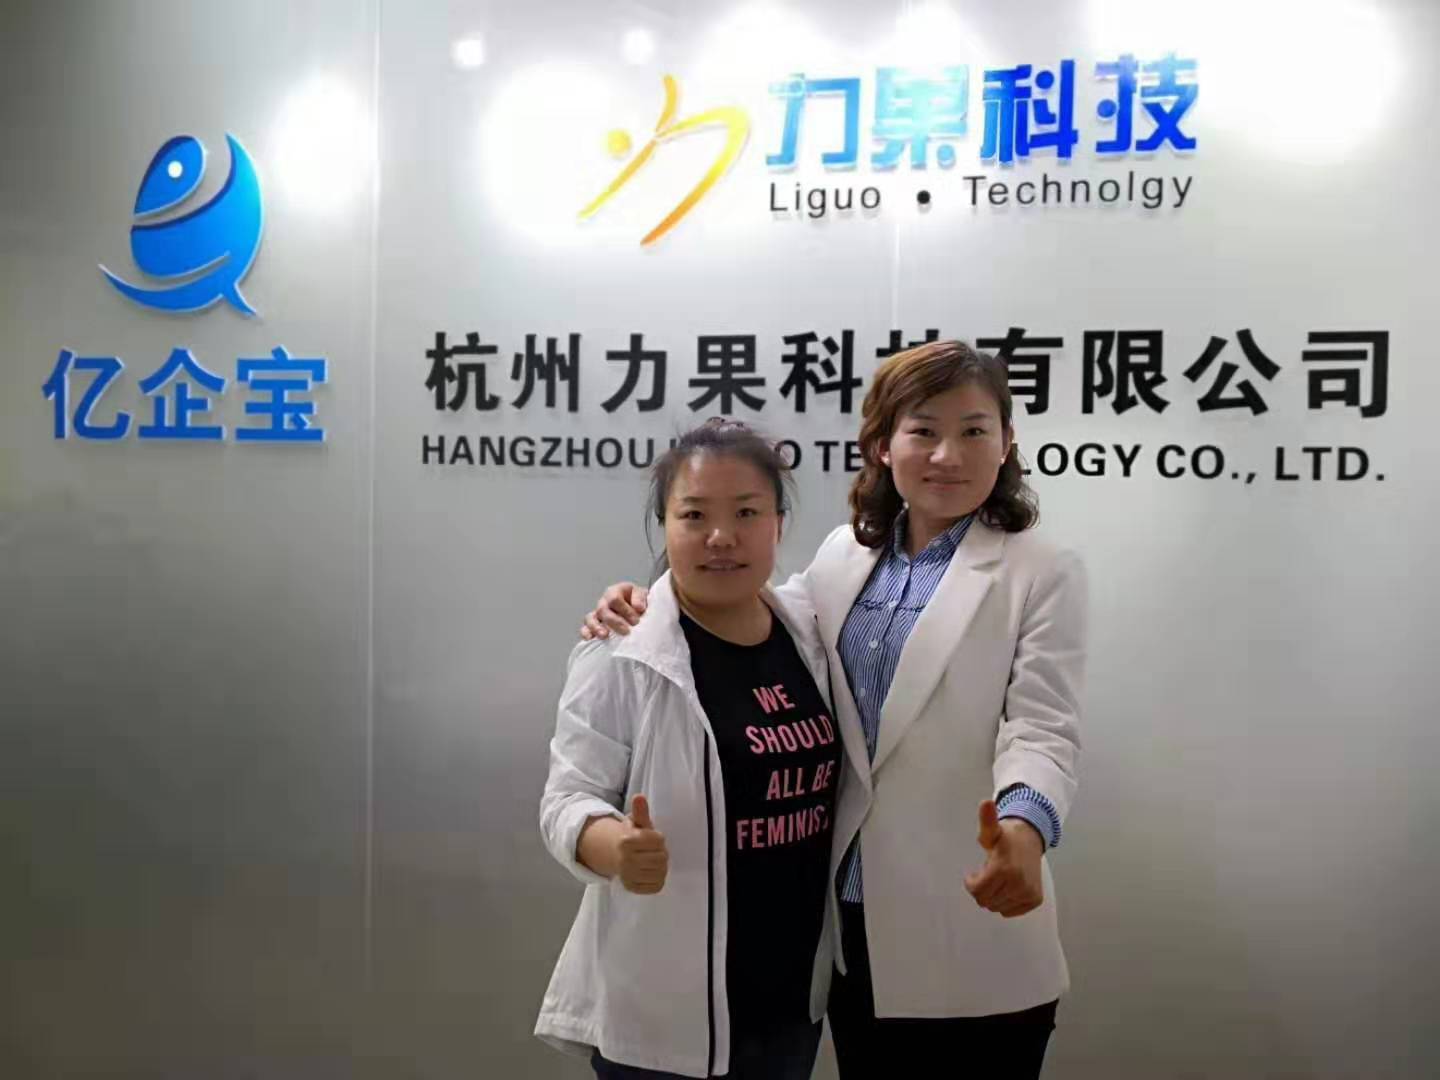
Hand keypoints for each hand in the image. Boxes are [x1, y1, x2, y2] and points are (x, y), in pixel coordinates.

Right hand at [580, 582, 649, 639]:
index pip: (614, 599)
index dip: (625, 610)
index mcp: (615, 591)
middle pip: (602, 609)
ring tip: (605, 635)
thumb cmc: (639, 603)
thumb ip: (640, 598)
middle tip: (626, 631)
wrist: (638, 610)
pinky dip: (586, 633)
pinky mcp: (594, 625)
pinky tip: (590, 638)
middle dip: (614, 621)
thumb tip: (638, 607)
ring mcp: (597, 614)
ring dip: (596, 627)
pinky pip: (585, 628)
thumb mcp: (643, 595)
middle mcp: (604, 602)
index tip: (636, 621)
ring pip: (590, 618)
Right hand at [616, 794, 667, 894]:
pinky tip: (650, 872)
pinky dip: (657, 879)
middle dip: (661, 852)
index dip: (658, 838)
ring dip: (661, 867)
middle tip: (652, 851)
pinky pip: (657, 886)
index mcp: (626, 841)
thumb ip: (640, 811)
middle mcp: (625, 860)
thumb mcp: (637, 823)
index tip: (651, 838)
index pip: (659, 840)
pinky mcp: (632, 888)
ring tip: (652, 861)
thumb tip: (639, 796)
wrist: (616, 855)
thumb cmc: (632, 837)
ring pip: (661, 873)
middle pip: (662, 858)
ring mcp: (628, 876)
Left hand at [963, 799, 1044, 918]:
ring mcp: (1028, 893)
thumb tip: (986, 803)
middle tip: (986, 875)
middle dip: (981, 890)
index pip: (977, 891)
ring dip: (993, 896)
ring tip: (997, 879)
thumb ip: (986, 820)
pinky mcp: (1035, 899)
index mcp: (1004, 868)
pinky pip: (1010, 911)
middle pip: (986, 901)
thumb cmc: (1006, 837)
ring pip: (997, 907)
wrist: (1031, 839)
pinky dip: (1005, 903)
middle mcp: (1018, 884)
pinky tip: (1007, 887)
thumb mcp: (992, 830)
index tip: (973, 874)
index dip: (971, 883)